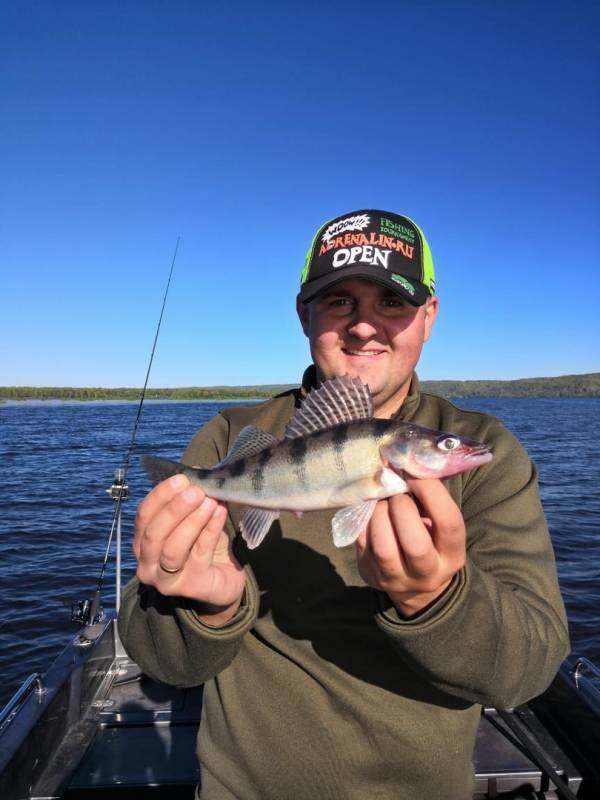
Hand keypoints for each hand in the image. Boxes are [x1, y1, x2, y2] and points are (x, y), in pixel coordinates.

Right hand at [133, 474, 245, 624]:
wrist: (223, 580)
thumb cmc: (203, 546)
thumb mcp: (196, 518)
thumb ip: (193, 497)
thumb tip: (198, 470)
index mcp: (143, 542)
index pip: (143, 516)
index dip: (161, 495)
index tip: (182, 479)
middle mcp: (147, 563)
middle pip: (154, 533)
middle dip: (175, 509)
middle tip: (196, 491)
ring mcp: (166, 579)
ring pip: (172, 548)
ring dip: (192, 521)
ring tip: (210, 502)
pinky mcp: (190, 586)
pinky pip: (199, 554)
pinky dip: (209, 530)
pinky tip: (219, 513)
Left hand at [356, 479, 465, 616]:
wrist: (412, 582)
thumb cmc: (428, 538)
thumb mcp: (438, 523)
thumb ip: (430, 498)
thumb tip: (409, 461)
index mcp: (452, 555)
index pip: (449, 523)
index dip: (431, 492)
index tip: (414, 472)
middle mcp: (427, 573)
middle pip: (415, 543)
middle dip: (402, 508)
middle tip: (396, 492)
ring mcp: (396, 578)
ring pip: (384, 547)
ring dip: (379, 513)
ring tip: (381, 501)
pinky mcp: (369, 573)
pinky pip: (362, 541)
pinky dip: (364, 518)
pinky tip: (369, 509)